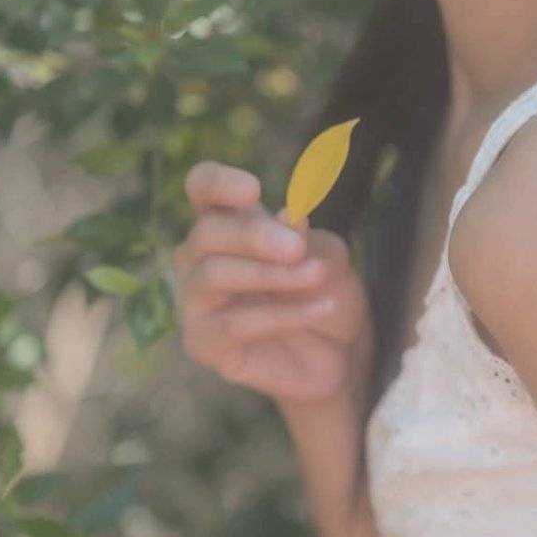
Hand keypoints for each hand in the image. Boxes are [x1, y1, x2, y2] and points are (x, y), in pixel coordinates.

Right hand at [174, 161, 373, 406]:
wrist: (340, 353)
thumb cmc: (324, 291)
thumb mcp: (328, 256)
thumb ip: (305, 237)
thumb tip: (288, 215)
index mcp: (226, 221)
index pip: (201, 187)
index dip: (217, 183)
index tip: (253, 191)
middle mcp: (200, 258)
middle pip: (206, 232)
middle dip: (252, 235)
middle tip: (297, 249)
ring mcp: (196, 302)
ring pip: (213, 276)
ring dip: (270, 275)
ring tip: (316, 276)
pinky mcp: (203, 344)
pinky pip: (234, 324)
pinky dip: (282, 315)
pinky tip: (320, 309)